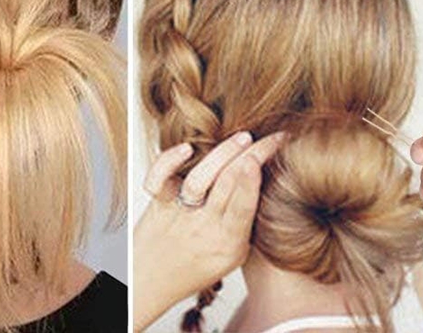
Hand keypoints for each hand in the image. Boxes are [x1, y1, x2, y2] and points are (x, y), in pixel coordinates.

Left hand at [134, 135, 279, 331]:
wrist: (152, 283)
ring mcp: (180, 215)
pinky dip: (169, 162)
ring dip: (224, 154)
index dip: (254, 180)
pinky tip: (186, 149)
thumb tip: (264, 175)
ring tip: (243, 138)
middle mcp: (203, 229)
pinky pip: (159, 181)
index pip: (243, 209)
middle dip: (253, 155)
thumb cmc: (195, 266)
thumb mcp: (233, 254)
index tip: (268, 155)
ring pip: (201, 179)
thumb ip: (244, 220)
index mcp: (227, 245)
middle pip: (229, 184)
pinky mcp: (158, 203)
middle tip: (271, 138)